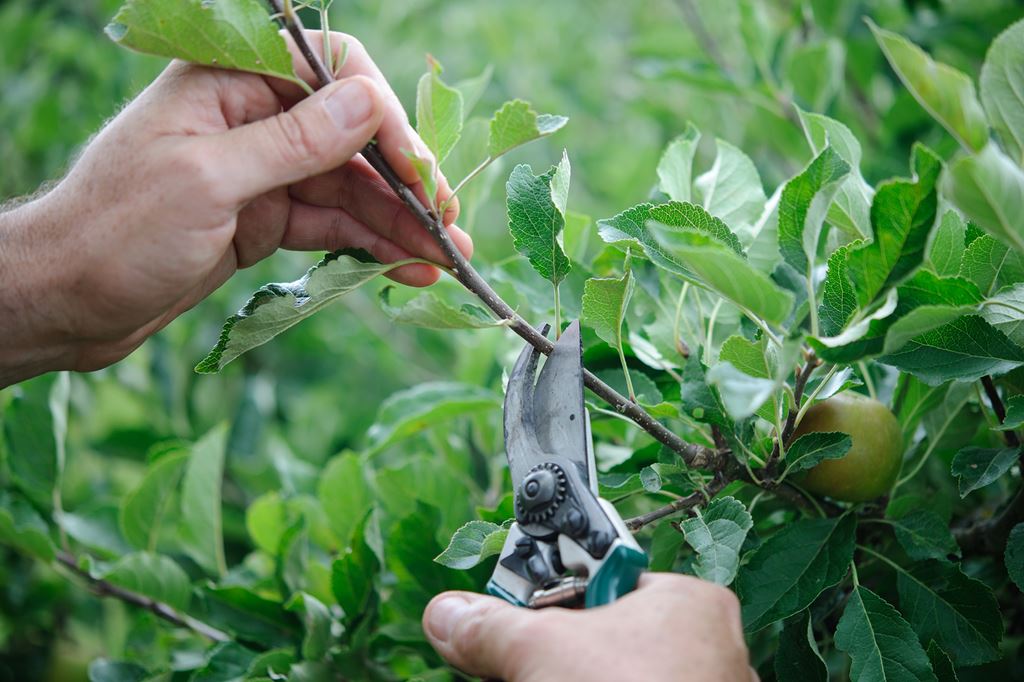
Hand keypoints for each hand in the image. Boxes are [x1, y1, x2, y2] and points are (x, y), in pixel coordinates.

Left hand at [0, 30, 470, 384]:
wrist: (65, 301)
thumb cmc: (115, 231)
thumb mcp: (207, 181)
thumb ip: (294, 142)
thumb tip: (369, 103)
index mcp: (228, 82)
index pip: (330, 72)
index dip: (381, 118)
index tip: (418, 172)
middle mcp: (252, 118)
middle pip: (351, 137)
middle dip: (404, 183)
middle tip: (451, 225)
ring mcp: (261, 171)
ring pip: (349, 189)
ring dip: (399, 222)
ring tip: (447, 257)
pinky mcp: (265, 219)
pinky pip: (331, 226)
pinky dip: (369, 246)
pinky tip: (408, 267)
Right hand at [422, 574, 756, 680]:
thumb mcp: (539, 651)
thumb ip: (491, 627)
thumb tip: (446, 614)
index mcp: (688, 604)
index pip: (604, 578)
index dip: (551, 599)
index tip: (513, 620)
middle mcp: (705, 651)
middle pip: (603, 638)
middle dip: (551, 655)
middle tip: (512, 667)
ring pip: (614, 678)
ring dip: (562, 679)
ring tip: (525, 679)